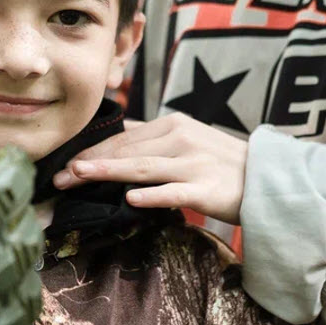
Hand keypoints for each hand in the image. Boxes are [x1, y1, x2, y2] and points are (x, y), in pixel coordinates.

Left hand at [53, 112, 247, 224]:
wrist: (267, 180)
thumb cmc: (221, 164)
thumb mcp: (188, 140)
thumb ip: (153, 140)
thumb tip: (114, 139)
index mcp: (173, 125)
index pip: (123, 138)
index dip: (92, 151)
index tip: (64, 163)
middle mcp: (181, 139)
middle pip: (126, 152)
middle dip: (89, 164)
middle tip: (58, 178)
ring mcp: (193, 164)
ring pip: (143, 167)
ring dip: (108, 172)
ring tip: (79, 177)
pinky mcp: (206, 189)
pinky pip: (174, 192)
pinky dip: (152, 195)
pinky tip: (130, 199)